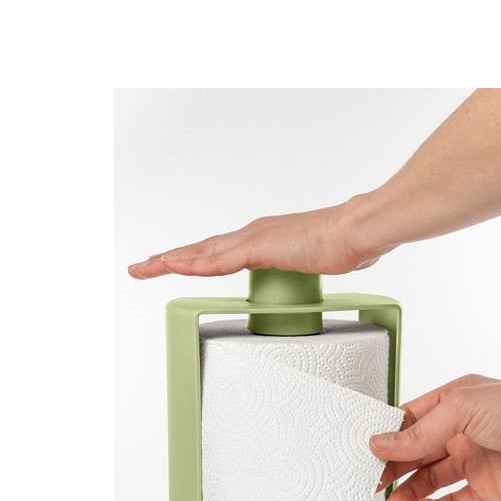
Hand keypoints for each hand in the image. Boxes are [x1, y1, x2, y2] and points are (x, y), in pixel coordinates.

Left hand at [127, 200, 388, 278]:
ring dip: (171, 261)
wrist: (356, 232)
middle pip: (202, 249)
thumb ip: (318, 262)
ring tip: (145, 268)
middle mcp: (252, 234)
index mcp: (265, 238)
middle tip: (146, 266)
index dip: (197, 257)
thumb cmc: (347, 244)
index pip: (222, 251)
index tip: (179, 264)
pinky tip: (173, 267)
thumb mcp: (323, 260)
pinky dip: (191, 264)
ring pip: (201, 253)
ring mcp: (252, 240)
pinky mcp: (256, 248)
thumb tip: (329, 264)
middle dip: (172, 258)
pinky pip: (216, 262)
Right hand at [370, 376, 500, 500]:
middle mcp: (461, 431)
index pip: (410, 420)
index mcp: (453, 402)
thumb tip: (382, 443)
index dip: (387, 436)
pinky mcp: (487, 488)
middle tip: (373, 481)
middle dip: (393, 467)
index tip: (365, 450)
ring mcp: (474, 460)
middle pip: (416, 452)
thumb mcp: (461, 410)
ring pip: (431, 479)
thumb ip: (419, 432)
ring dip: (410, 491)